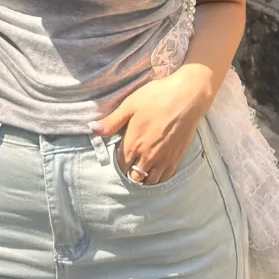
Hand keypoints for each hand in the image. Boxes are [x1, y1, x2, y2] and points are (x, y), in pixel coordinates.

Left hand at [88, 68, 209, 184]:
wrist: (187, 96)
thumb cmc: (157, 97)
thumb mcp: (130, 105)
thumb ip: (112, 121)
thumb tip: (92, 128)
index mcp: (132, 144)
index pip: (120, 165)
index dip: (118, 163)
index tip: (119, 157)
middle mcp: (146, 156)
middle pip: (134, 177)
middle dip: (129, 174)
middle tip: (129, 167)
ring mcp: (163, 159)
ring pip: (149, 181)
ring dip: (143, 180)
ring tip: (140, 173)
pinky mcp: (176, 158)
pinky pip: (164, 178)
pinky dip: (158, 180)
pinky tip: (155, 174)